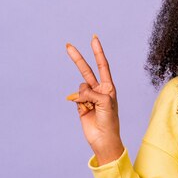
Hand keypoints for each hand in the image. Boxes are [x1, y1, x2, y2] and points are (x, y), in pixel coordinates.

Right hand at [66, 35, 123, 164]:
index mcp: (108, 87)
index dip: (98, 52)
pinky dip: (79, 104)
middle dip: (78, 58)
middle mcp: (99, 90)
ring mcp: (88, 97)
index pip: (102, 65)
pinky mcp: (80, 105)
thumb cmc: (109, 121)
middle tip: (67, 45)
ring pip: (80, 88)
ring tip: (92, 108)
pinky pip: (76, 98)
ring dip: (83, 97)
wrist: (103, 139)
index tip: (94, 38)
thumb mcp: (105, 103)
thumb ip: (92, 92)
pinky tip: (86, 112)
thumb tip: (79, 91)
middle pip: (86, 70)